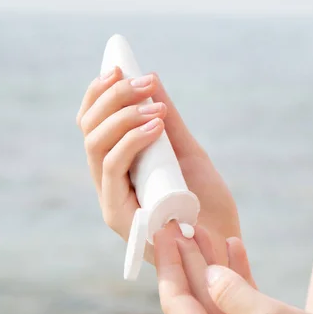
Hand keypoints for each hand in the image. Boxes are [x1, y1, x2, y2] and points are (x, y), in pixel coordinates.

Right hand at [76, 68, 239, 263]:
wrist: (224, 246)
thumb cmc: (206, 203)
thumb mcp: (188, 153)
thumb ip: (169, 121)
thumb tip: (151, 78)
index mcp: (119, 167)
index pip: (93, 125)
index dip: (100, 94)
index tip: (119, 67)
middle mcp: (109, 183)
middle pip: (88, 131)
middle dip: (112, 98)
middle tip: (144, 82)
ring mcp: (112, 200)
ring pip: (96, 147)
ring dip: (122, 117)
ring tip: (154, 104)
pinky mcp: (119, 217)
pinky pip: (112, 171)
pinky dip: (130, 142)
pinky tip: (154, 126)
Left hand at [154, 223, 312, 313]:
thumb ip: (233, 295)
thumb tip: (209, 275)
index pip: (176, 302)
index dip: (168, 264)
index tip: (163, 232)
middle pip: (193, 296)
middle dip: (186, 258)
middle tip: (179, 224)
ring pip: (214, 295)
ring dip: (210, 262)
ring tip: (204, 230)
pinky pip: (238, 301)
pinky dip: (236, 274)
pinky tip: (234, 248)